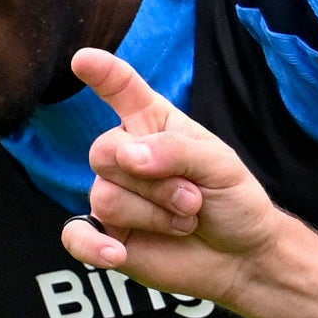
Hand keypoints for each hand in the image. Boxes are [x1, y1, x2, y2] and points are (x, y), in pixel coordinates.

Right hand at [60, 45, 282, 295]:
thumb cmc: (231, 202)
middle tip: (193, 198)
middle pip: (105, 153)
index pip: (121, 90)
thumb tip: (129, 157)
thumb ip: (175, 151)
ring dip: (154, 214)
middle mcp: (127, 157)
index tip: (85, 60)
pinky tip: (117, 253)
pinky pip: (77, 237)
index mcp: (153, 124)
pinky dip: (93, 247)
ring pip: (105, 197)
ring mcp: (114, 196)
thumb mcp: (220, 165)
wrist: (241, 256)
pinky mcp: (106, 237)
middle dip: (155, 180)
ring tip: (185, 221)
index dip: (103, 74)